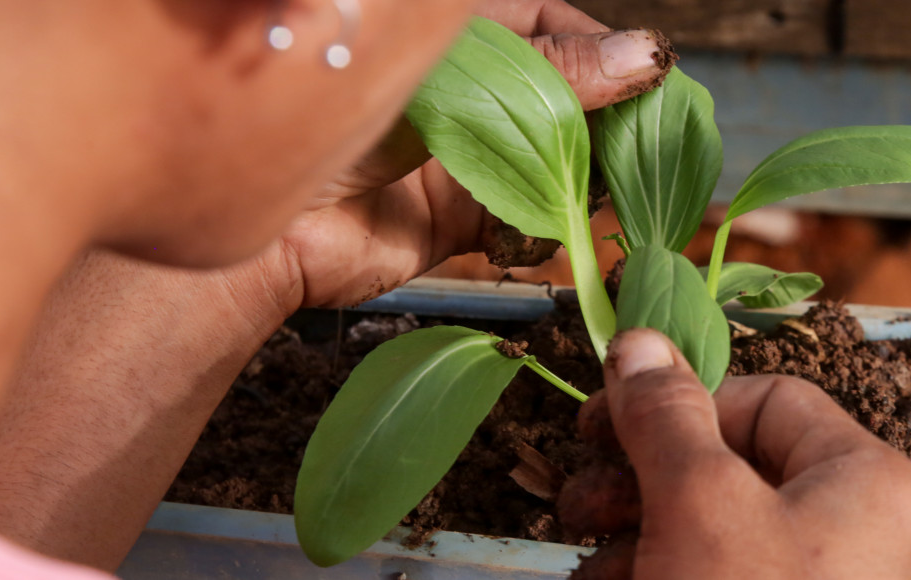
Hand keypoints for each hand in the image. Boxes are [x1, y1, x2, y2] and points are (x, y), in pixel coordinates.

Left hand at [254, 0, 673, 311]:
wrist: (260, 225)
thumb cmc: (330, 111)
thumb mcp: (445, 75)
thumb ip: (542, 72)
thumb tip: (642, 57)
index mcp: (459, 34)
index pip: (554, 26)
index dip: (605, 48)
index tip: (649, 75)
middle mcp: (470, 93)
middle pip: (565, 96)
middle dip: (606, 119)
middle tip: (648, 141)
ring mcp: (468, 156)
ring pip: (556, 161)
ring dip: (587, 177)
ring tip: (614, 187)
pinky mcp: (462, 220)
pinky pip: (529, 219)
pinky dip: (553, 227)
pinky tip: (569, 228)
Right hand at [563, 329, 910, 578]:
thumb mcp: (700, 506)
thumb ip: (666, 418)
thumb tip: (639, 340)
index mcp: (865, 480)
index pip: (768, 399)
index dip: (679, 404)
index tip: (603, 427)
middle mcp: (864, 533)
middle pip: (737, 469)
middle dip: (643, 479)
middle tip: (576, 500)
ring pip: (725, 533)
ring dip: (641, 535)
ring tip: (583, 558)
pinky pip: (731, 579)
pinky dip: (670, 573)